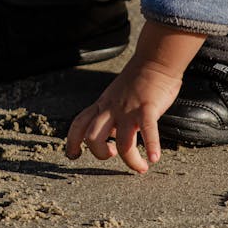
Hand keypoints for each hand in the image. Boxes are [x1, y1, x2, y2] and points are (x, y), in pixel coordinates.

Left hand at [65, 21, 206, 172]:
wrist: (155, 59)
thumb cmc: (140, 78)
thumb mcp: (116, 94)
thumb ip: (112, 111)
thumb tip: (114, 130)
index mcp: (103, 105)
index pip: (79, 124)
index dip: (72, 142)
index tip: (73, 155)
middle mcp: (112, 108)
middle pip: (92, 137)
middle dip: (100, 153)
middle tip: (112, 155)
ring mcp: (129, 109)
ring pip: (121, 142)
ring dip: (130, 161)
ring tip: (140, 168)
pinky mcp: (147, 108)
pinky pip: (148, 131)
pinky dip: (152, 146)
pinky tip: (154, 158)